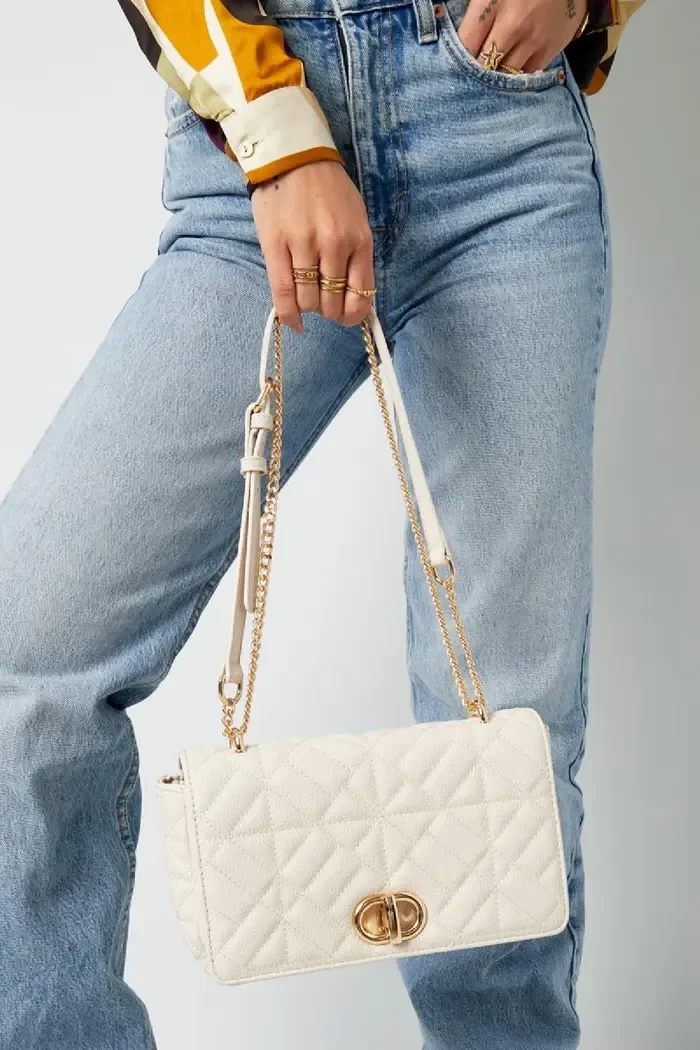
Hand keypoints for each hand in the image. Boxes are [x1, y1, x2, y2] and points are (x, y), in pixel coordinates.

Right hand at [251, 160, 374, 332]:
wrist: (293, 156)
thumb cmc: (327, 189)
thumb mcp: (355, 218)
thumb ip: (356, 255)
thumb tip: (352, 295)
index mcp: (359, 240)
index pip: (360, 296)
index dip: (352, 316)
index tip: (344, 317)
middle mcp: (334, 245)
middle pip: (331, 302)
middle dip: (327, 311)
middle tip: (320, 303)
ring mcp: (304, 245)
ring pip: (307, 300)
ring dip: (307, 308)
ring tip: (304, 298)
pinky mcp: (276, 245)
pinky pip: (282, 292)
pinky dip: (288, 314)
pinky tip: (293, 323)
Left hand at [457, 0, 587, 74]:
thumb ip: (476, 11)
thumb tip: (461, 38)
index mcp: (491, 3)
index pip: (465, 45)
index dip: (457, 61)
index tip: (454, 67)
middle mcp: (511, 25)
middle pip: (484, 66)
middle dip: (476, 74)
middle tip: (471, 79)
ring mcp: (532, 39)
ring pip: (505, 76)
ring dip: (497, 80)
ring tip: (492, 80)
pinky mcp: (550, 48)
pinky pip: (527, 75)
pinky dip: (517, 78)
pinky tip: (512, 75)